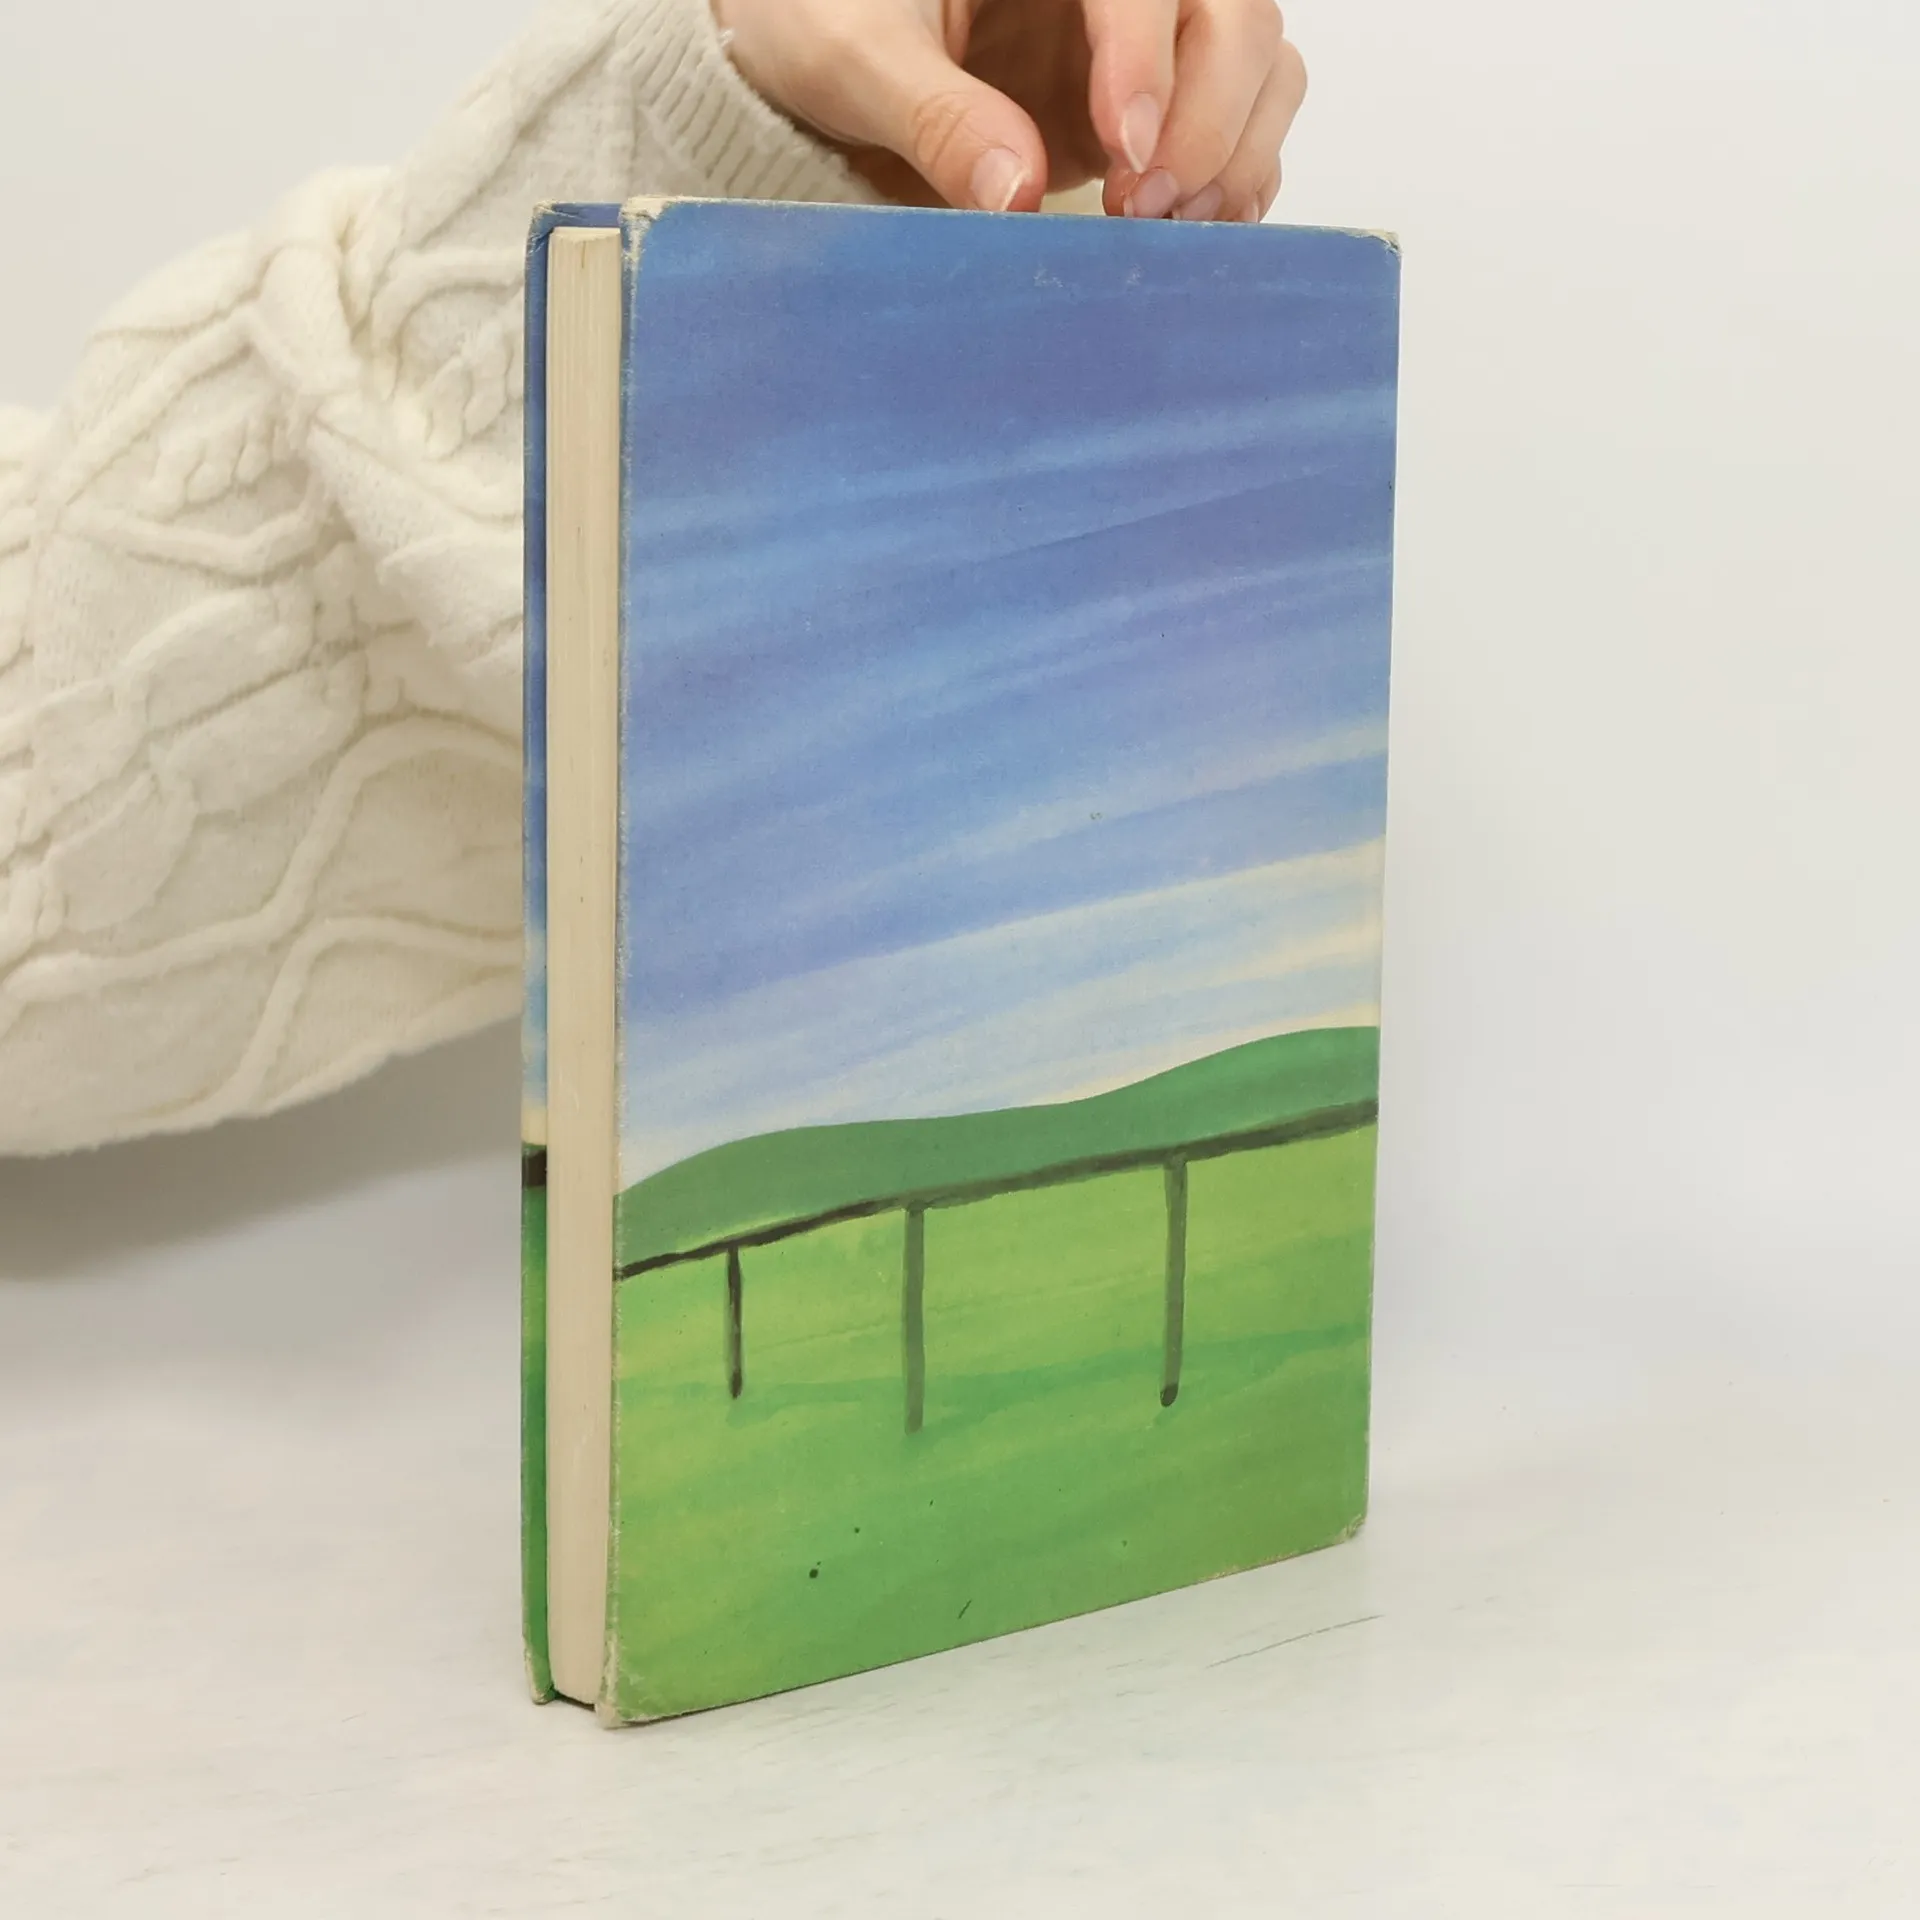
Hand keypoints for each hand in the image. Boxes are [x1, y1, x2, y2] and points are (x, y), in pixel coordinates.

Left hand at [714, 0, 1305, 222]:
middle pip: (1234, 13)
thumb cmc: (820, 17)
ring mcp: (1146, 36)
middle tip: (1144, 205)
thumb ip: (934, 115)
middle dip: (1209, 116)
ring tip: (1173, 227)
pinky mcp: (1154, 102)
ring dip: (1236, 152)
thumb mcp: (851, 56)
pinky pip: (1242, 122)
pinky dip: (1235, 179)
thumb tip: (1014, 190)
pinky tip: (1195, 231)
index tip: (1124, 151)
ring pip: (1259, 62)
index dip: (1152, 58)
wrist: (819, 59)